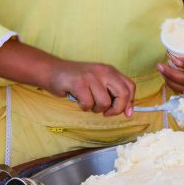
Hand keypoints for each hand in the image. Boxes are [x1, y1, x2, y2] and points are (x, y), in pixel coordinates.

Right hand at [0, 40, 134, 115]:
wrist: (53, 71)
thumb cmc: (76, 80)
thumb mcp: (98, 82)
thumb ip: (112, 93)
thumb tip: (128, 112)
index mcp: (110, 71)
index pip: (130, 87)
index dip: (130, 102)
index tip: (126, 113)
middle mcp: (104, 71)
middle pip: (123, 94)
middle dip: (116, 109)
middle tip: (106, 112)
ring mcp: (91, 76)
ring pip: (105, 103)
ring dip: (95, 109)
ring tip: (87, 102)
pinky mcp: (79, 83)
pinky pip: (88, 104)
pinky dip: (83, 107)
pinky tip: (78, 100)